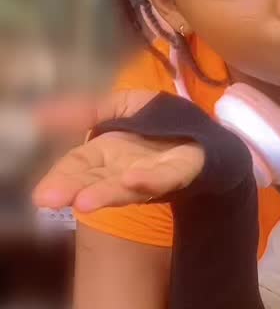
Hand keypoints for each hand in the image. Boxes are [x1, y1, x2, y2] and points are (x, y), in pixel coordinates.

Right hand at [32, 90, 204, 212]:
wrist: (210, 133)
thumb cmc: (161, 124)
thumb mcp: (121, 106)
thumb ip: (87, 110)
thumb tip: (41, 114)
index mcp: (108, 154)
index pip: (77, 167)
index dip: (59, 179)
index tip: (41, 195)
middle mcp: (125, 169)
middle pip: (95, 181)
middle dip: (73, 190)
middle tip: (48, 200)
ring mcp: (153, 174)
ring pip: (125, 187)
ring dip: (104, 194)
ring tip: (82, 201)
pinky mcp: (181, 171)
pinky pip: (164, 178)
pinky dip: (148, 180)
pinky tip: (132, 179)